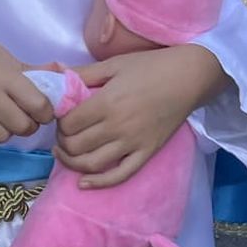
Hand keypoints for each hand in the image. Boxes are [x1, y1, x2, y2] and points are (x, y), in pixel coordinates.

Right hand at [0, 26, 54, 141]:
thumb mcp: (4, 56)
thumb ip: (33, 69)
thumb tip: (63, 72)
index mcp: (5, 78)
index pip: (38, 106)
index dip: (46, 112)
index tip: (42, 110)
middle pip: (22, 127)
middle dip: (29, 124)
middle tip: (24, 116)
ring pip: (2, 137)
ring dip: (7, 130)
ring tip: (3, 118)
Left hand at [54, 44, 223, 189]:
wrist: (189, 77)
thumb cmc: (151, 66)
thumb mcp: (114, 64)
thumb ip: (84, 73)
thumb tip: (56, 76)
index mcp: (107, 102)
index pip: (69, 123)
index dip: (58, 121)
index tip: (60, 115)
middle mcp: (117, 126)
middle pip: (75, 145)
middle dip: (62, 141)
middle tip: (63, 132)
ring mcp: (132, 143)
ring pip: (91, 164)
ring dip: (71, 162)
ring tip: (66, 153)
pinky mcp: (146, 153)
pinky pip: (119, 175)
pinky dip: (99, 183)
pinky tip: (83, 183)